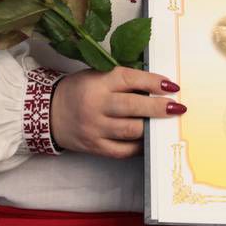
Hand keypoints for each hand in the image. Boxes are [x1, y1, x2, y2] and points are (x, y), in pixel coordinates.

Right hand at [50, 67, 183, 157]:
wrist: (48, 112)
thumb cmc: (79, 90)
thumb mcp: (96, 75)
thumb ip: (122, 79)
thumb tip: (157, 85)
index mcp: (98, 82)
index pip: (130, 79)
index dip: (153, 82)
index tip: (172, 86)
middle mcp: (96, 105)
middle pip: (133, 107)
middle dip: (159, 108)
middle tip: (178, 108)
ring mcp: (95, 128)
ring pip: (131, 130)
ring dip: (152, 127)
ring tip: (167, 124)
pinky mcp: (94, 146)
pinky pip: (123, 150)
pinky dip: (139, 146)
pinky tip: (150, 140)